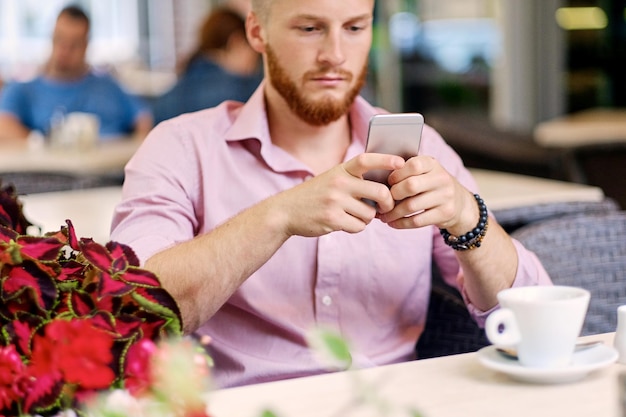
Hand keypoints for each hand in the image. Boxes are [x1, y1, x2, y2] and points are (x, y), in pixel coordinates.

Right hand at [276, 153, 404, 236]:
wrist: (285, 212)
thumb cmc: (314, 195)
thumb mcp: (331, 178)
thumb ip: (354, 179)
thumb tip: (386, 188)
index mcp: (340, 169)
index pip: (366, 159)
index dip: (385, 160)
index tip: (401, 163)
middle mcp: (339, 182)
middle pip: (379, 192)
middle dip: (387, 203)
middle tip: (386, 207)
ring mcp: (335, 201)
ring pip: (370, 213)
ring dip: (367, 218)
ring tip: (354, 215)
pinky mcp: (332, 219)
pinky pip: (358, 226)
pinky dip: (356, 227)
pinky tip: (345, 223)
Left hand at [378, 155, 477, 233]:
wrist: (460, 203)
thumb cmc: (430, 185)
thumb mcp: (424, 172)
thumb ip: (406, 172)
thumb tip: (374, 179)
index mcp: (432, 164)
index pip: (412, 165)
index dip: (396, 174)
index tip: (388, 183)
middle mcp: (441, 178)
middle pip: (410, 186)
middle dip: (392, 196)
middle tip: (382, 202)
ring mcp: (446, 196)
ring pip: (412, 206)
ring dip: (393, 213)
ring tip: (383, 216)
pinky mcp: (446, 213)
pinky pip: (418, 221)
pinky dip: (401, 223)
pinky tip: (393, 223)